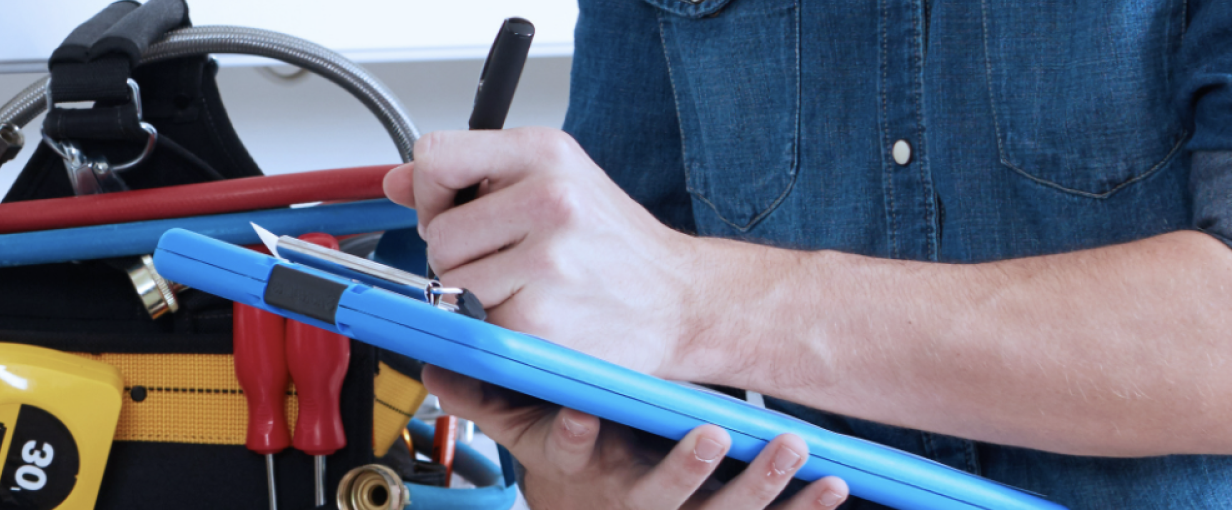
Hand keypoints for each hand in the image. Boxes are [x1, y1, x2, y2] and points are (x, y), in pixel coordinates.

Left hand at [385, 127, 732, 377]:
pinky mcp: (541, 320)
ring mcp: (547, 261)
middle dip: (460, 256)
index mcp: (546, 153)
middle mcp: (550, 199)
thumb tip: (395, 181)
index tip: (454, 211)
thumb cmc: (616, 246)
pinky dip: (498, 330)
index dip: (431, 192)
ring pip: (452, 283)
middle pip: (438, 233)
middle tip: (508, 263)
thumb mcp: (555, 182)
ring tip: (529, 289)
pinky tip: (540, 318)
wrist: (684, 301)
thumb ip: (472, 175)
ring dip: (477, 297)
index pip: (436, 156)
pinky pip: (477, 325)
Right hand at [425, 366, 848, 508]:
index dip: (573, 435)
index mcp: (582, 471)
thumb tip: (435, 363)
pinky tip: (833, 486)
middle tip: (710, 433)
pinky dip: (803, 508)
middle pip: (656, 495)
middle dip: (683, 467)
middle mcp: (629, 500)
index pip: (571, 454)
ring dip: (757, 483)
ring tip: (790, 448)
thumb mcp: (520, 437)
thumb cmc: (569, 467)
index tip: (580, 413)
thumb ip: (485, 399)